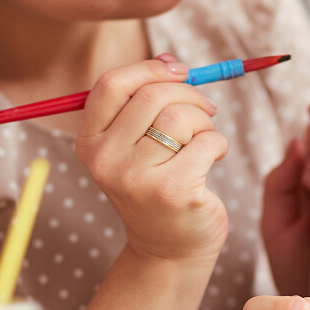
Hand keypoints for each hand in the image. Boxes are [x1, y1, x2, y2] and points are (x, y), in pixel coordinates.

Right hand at [76, 55, 229, 262]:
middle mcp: (105, 160)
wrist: (168, 249)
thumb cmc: (157, 185)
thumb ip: (145, 100)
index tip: (179, 72)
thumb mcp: (137, 144)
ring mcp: (136, 178)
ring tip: (205, 139)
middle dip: (189, 94)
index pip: (112, 84)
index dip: (150, 69)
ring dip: (205, 121)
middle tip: (205, 109)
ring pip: (181, 117)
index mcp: (90, 142)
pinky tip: (212, 159)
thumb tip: (169, 61)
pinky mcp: (172, 191)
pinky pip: (207, 141)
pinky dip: (219, 144)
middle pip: (152, 95)